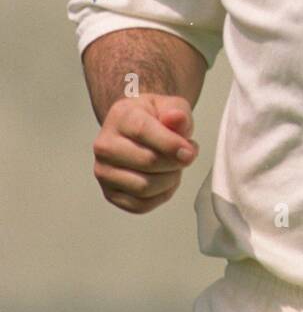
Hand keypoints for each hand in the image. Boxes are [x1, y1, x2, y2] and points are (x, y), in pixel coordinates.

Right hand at [92, 95, 198, 213]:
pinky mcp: (110, 194)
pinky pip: (140, 205)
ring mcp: (104, 171)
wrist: (137, 130)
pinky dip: (161, 196)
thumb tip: (176, 118)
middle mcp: (105, 145)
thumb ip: (177, 111)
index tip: (189, 151)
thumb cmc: (153, 118)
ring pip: (144, 187)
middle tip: (185, 156)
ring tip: (174, 167)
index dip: (170, 144)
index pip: (143, 131)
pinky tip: (165, 180)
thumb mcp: (170, 106)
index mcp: (120, 117)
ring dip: (170, 180)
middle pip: (147, 162)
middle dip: (175, 163)